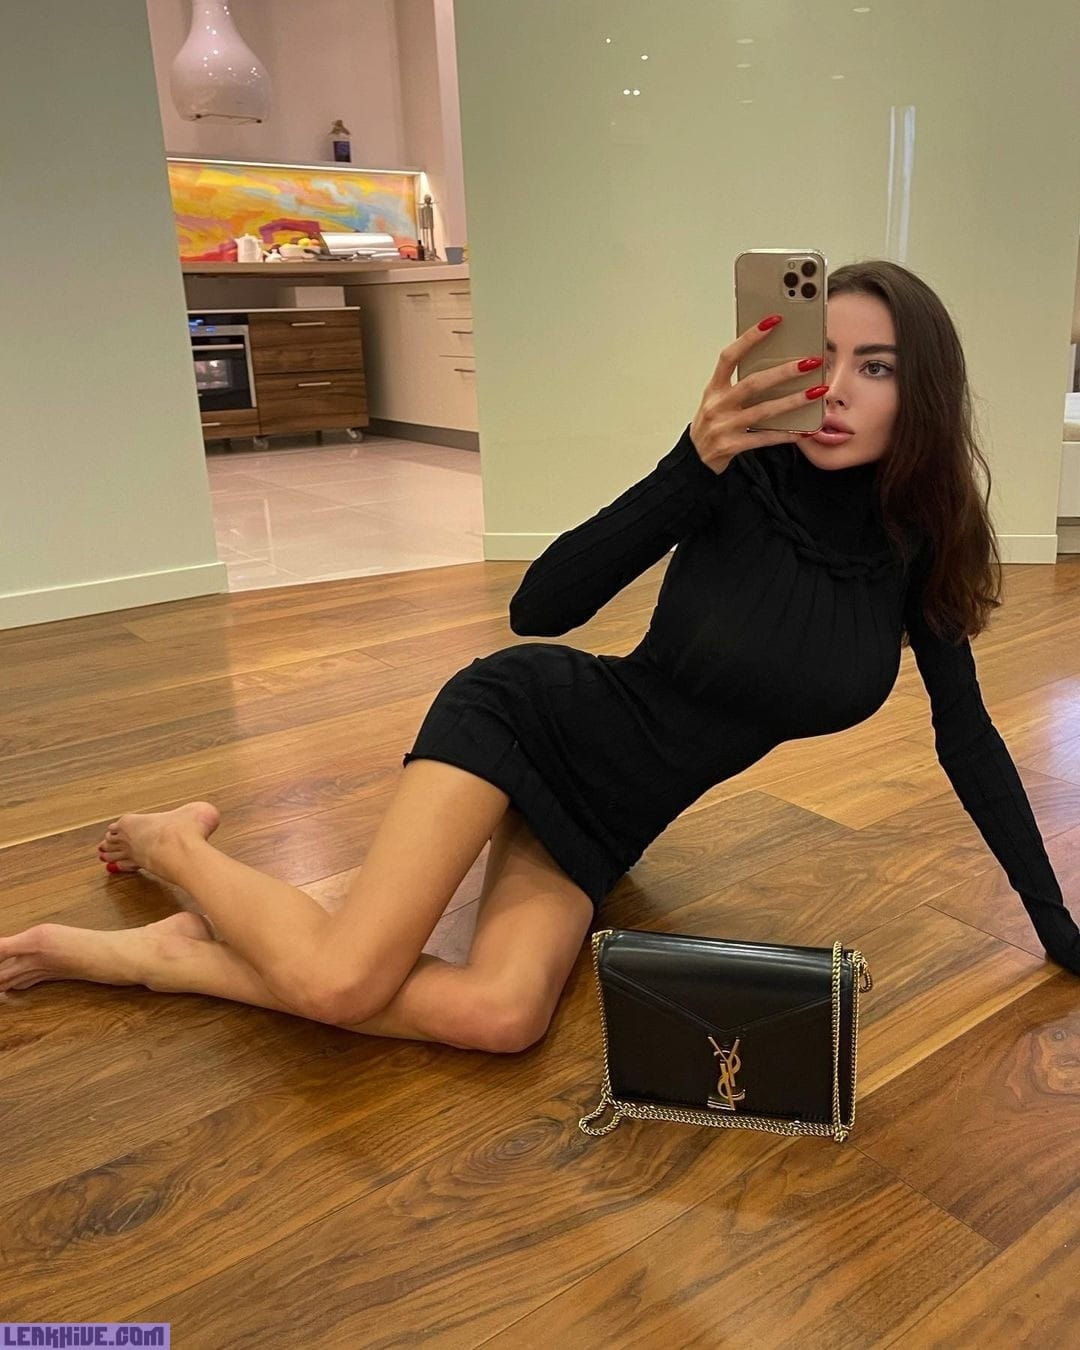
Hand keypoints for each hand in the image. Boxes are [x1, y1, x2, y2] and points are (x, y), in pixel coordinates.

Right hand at [688, 316, 828, 474]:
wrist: (695, 458)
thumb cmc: (712, 423)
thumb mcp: (719, 399)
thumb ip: (740, 384)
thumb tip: (776, 364)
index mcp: (713, 388)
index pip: (730, 356)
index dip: (750, 337)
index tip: (774, 320)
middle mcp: (716, 405)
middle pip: (753, 383)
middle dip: (784, 371)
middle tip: (811, 361)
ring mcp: (723, 427)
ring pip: (763, 411)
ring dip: (793, 401)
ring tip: (818, 391)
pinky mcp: (731, 446)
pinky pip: (763, 439)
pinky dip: (785, 434)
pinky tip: (804, 430)